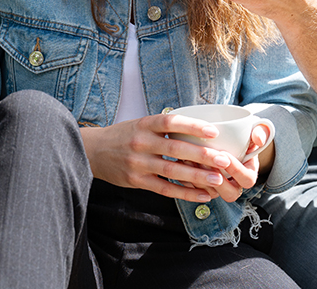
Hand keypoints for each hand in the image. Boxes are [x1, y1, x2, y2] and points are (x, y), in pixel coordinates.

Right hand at [80, 113, 257, 202]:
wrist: (92, 151)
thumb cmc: (123, 136)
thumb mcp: (140, 124)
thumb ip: (164, 127)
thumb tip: (198, 129)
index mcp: (144, 124)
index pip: (171, 122)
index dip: (193, 126)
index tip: (214, 132)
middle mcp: (141, 142)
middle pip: (175, 148)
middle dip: (202, 155)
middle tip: (224, 159)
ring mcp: (138, 163)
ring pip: (172, 171)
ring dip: (197, 177)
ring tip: (218, 179)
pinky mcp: (136, 181)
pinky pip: (164, 189)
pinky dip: (185, 193)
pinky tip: (202, 195)